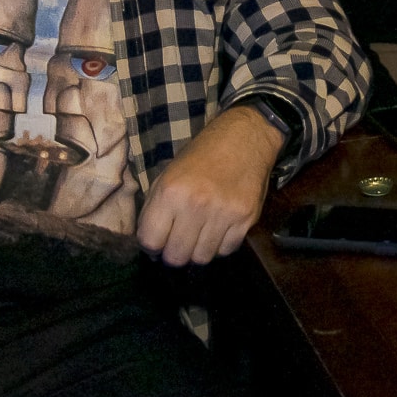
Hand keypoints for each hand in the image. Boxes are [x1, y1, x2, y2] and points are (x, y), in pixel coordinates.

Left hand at [137, 104, 285, 265]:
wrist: (245, 137)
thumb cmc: (201, 156)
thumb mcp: (168, 175)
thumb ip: (155, 209)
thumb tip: (150, 245)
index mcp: (170, 192)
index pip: (150, 242)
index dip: (151, 246)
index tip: (158, 242)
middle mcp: (196, 205)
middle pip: (176, 257)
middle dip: (174, 254)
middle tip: (179, 243)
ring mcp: (223, 214)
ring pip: (202, 258)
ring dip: (198, 251)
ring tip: (200, 235)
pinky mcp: (246, 218)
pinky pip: (226, 250)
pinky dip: (221, 245)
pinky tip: (220, 229)